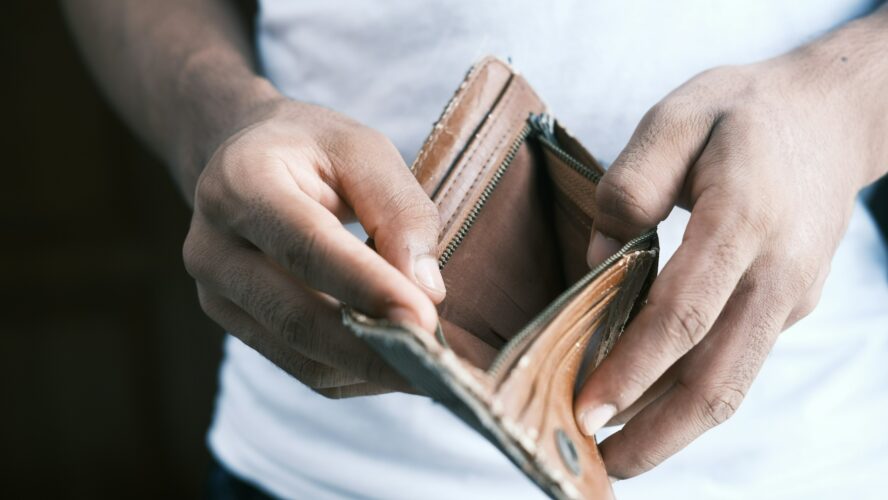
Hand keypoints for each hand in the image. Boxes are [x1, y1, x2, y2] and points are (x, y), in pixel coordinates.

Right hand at [184, 97, 448, 397]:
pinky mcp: (235, 327)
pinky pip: (303, 370)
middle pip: (297, 318)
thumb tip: (427, 291)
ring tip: (431, 367)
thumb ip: (399, 210)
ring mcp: (216, 295)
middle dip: (374, 350)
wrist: (245, 159)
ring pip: (301, 358)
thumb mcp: (364, 150)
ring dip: (371, 370)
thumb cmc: (313, 150)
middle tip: (439, 365)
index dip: (367, 288)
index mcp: (241, 183)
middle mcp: (214, 246)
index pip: (307, 247)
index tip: (425, 321)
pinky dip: (357, 374)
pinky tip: (397, 361)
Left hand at [575, 18, 887, 478]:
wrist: (831, 117)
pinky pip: (735, 361)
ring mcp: (788, 296)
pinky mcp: (787, 306)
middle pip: (718, 377)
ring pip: (731, 382)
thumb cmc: (743, 113)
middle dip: (656, 433)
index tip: (586, 408)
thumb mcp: (678, 116)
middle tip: (599, 464)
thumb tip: (599, 259)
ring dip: (673, 428)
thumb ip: (631, 184)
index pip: (685, 314)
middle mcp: (775, 272)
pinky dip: (690, 392)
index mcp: (744, 219)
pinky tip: (647, 401)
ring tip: (618, 452)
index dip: (634, 369)